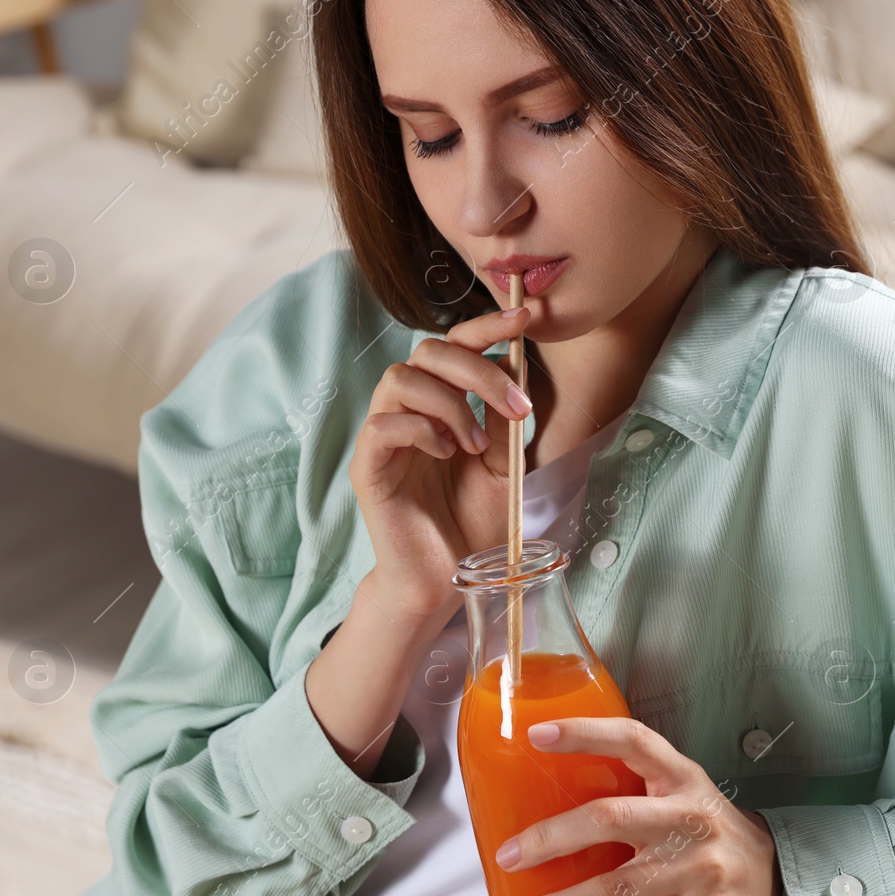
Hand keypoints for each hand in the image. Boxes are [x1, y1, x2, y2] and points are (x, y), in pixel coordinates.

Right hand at [349, 307, 532, 622]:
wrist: (449, 578)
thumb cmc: (474, 522)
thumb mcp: (507, 467)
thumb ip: (506, 422)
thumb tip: (516, 371)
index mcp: (443, 404)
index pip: (455, 346)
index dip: (487, 326)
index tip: (526, 317)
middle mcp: (410, 412)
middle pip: (427, 351)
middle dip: (477, 369)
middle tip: (514, 408)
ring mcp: (385, 437)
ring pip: (400, 379)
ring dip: (451, 405)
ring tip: (474, 447)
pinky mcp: (368, 467)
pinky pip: (383, 426)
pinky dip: (422, 431)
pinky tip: (447, 455)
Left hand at [493, 717, 781, 895]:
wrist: (774, 881)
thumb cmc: (709, 832)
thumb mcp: (682, 793)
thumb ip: (633, 788)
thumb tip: (547, 796)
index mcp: (680, 777)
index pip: (632, 741)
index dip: (585, 733)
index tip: (538, 734)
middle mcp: (689, 817)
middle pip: (610, 819)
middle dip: (550, 838)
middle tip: (508, 854)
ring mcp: (698, 867)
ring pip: (616, 888)